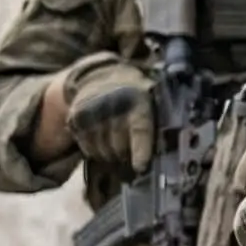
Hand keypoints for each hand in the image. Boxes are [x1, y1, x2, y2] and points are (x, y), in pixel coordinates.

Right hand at [58, 54, 155, 175]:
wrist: (100, 77)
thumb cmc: (134, 97)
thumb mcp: (152, 101)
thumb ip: (159, 123)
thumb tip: (170, 152)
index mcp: (138, 102)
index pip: (140, 130)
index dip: (140, 151)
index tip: (140, 168)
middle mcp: (113, 107)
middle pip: (119, 147)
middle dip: (126, 156)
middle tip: (131, 154)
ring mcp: (92, 114)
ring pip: (103, 152)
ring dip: (111, 155)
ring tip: (117, 147)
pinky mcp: (76, 121)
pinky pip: (88, 149)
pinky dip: (96, 151)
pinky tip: (103, 142)